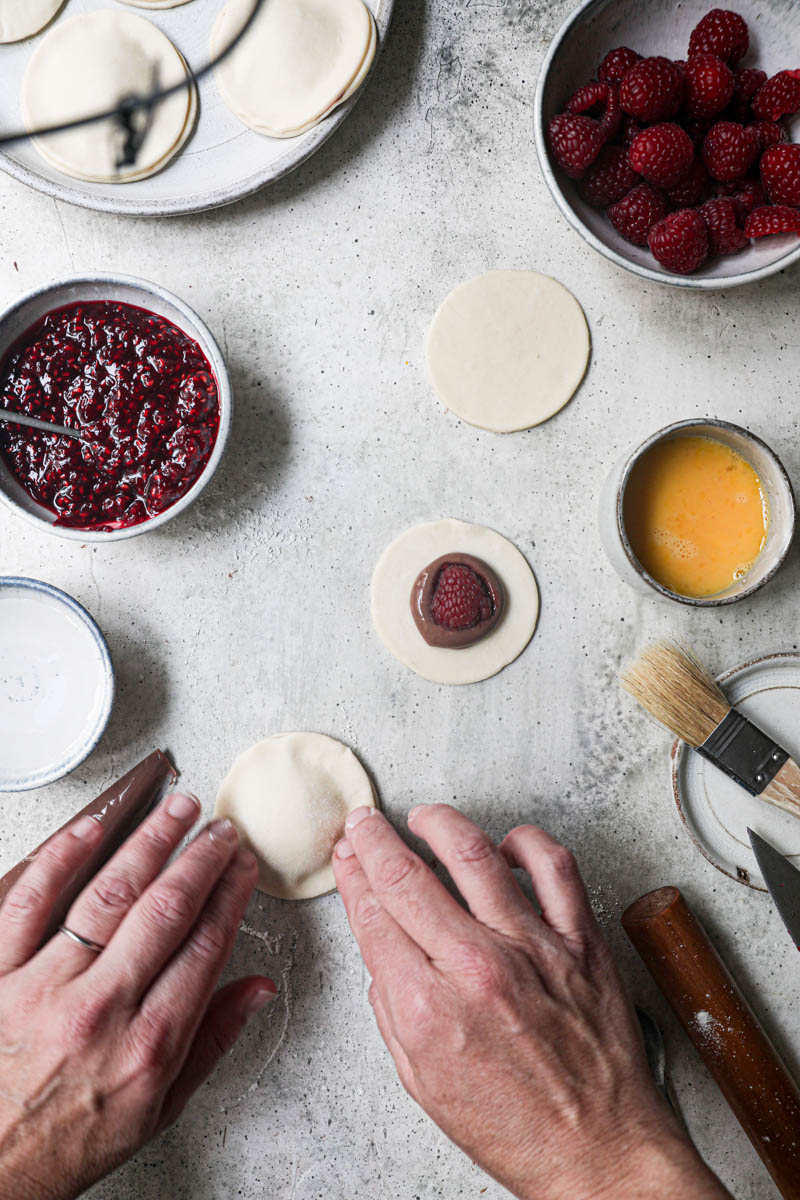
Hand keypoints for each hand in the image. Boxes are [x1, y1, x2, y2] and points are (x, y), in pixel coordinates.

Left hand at [0, 793, 275, 1199]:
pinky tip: (94, 828)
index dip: (231, 895)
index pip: (205, 944)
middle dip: (202, 859)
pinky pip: (30, 900)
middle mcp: (101, 1008)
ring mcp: (45, 986)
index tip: (243, 867)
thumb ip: (214, 1040)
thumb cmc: (71, 1139)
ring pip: (107, 894)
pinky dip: (62, 857)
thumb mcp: (161, 1108)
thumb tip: (259, 989)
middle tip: (221, 830)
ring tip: (177, 809)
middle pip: (165, 909)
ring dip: (149, 843)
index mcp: (150, 1043)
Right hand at [333, 805, 729, 1199]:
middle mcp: (477, 967)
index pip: (374, 915)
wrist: (599, 1155)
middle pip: (407, 876)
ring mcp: (532, 947)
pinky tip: (505, 843)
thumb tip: (383, 955)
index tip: (346, 857)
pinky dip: (525, 841)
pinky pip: (554, 866)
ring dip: (438, 822)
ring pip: (473, 853)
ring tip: (424, 817)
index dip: (352, 876)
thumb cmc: (517, 1130)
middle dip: (374, 839)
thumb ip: (393, 1012)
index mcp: (428, 1008)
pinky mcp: (580, 940)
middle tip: (365, 824)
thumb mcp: (422, 1084)